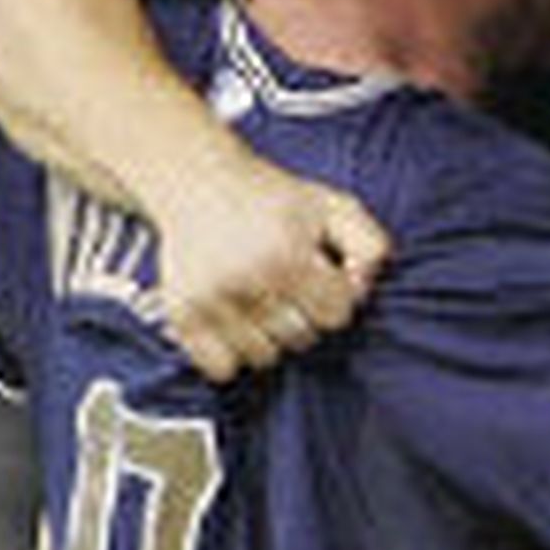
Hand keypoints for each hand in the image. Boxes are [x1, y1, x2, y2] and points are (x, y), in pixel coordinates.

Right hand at [154, 151, 390, 382]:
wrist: (197, 182)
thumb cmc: (274, 199)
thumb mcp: (334, 206)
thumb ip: (369, 244)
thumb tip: (364, 288)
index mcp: (287, 252)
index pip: (337, 314)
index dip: (337, 298)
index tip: (323, 279)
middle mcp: (246, 278)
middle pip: (302, 338)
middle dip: (305, 318)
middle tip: (290, 289)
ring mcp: (210, 299)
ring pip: (264, 357)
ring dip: (270, 337)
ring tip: (262, 302)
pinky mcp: (180, 314)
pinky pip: (222, 368)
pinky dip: (232, 354)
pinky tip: (235, 321)